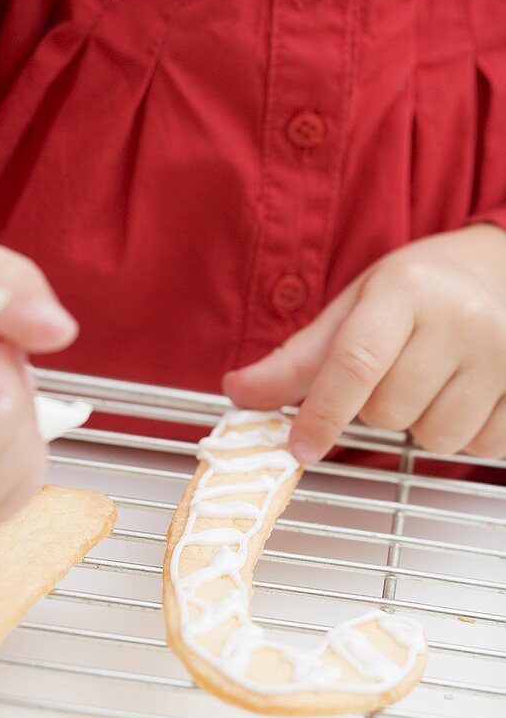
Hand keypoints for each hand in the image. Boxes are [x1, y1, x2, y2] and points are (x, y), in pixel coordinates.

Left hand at [224, 224, 505, 461]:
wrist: (495, 269)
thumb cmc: (416, 292)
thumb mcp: (352, 310)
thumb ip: (296, 359)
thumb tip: (238, 393)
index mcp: (405, 290)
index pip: (355, 363)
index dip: (321, 414)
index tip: (298, 448)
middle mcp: (460, 317)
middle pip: (390, 410)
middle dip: (376, 410)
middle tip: (391, 374)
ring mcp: (502, 353)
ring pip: (436, 437)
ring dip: (420, 425)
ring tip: (429, 382)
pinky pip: (480, 446)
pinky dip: (462, 434)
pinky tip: (462, 396)